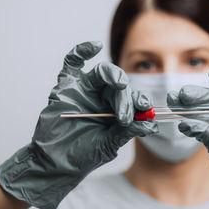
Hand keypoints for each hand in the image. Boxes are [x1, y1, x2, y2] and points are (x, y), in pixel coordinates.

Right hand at [0, 41, 157, 208]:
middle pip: (120, 84)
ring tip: (120, 84)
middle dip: (126, 96)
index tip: (145, 109)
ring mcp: (84, 90)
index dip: (140, 101)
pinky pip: (72, 64)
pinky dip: (81, 51)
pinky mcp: (66, 87)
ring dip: (114, 76)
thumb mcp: (110, 143)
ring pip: (103, 72)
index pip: (132, 98)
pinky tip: (95, 46)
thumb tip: (152, 124)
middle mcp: (102, 97)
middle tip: (125, 115)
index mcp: (116, 110)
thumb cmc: (83, 154)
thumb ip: (128, 131)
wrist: (56, 163)